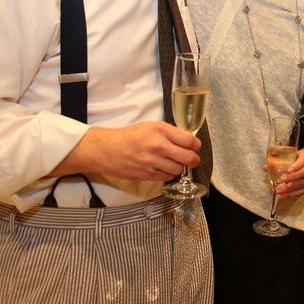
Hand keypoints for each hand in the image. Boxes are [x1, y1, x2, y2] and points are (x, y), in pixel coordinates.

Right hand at [51, 122, 200, 181]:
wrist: (107, 150)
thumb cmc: (129, 136)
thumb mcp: (150, 126)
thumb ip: (169, 132)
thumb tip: (187, 140)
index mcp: (160, 130)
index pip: (189, 140)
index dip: (196, 145)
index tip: (196, 146)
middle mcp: (158, 146)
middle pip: (188, 157)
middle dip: (194, 159)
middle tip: (193, 158)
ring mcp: (153, 162)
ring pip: (179, 169)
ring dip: (181, 167)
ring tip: (176, 162)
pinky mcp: (147, 175)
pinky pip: (167, 177)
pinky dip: (169, 173)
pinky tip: (165, 168)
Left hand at [269, 148, 303, 198]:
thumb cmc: (297, 158)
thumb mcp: (290, 155)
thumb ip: (278, 160)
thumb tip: (265, 168)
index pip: (303, 161)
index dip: (296, 166)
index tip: (287, 171)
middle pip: (303, 173)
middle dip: (291, 178)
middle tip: (281, 181)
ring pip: (303, 183)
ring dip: (290, 188)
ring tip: (279, 191)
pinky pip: (303, 191)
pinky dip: (292, 194)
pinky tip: (283, 195)